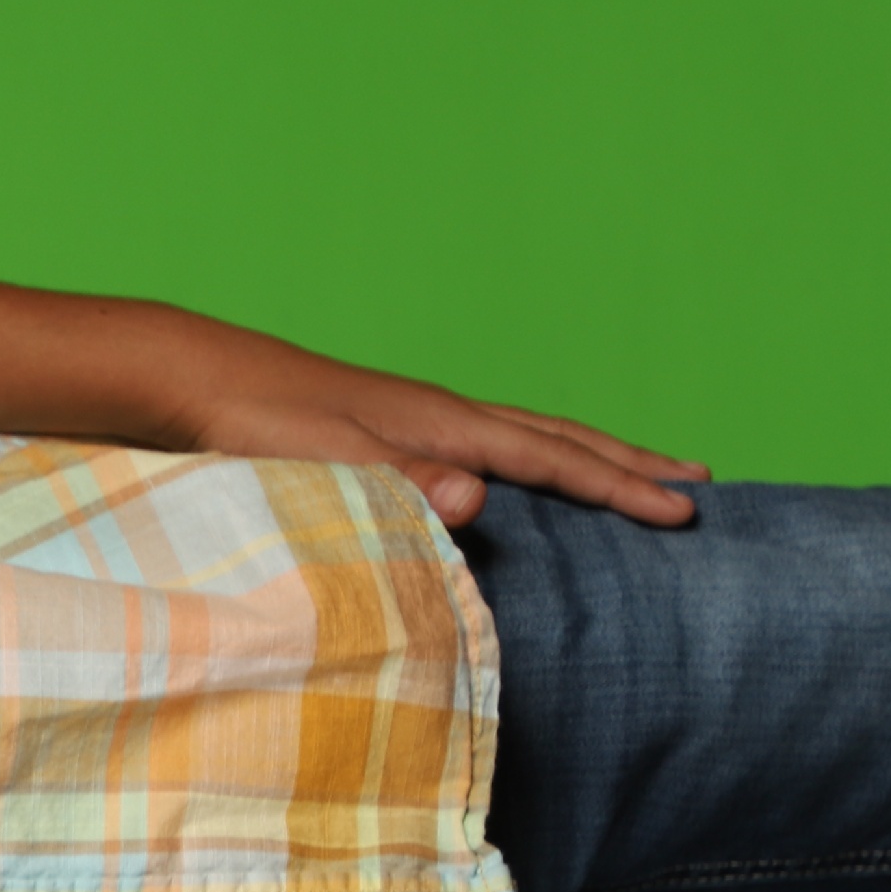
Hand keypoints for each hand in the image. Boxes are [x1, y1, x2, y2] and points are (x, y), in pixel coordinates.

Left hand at [170, 338, 709, 529]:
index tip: (685, 514)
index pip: (554, 459)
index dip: (621, 489)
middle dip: (629, 463)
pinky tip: (521, 478)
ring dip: (587, 456)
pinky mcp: (387, 427)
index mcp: (443, 424)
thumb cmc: (254, 420)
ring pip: (528, 435)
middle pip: (560, 437)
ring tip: (632, 473)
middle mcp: (442, 414)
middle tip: (697, 482)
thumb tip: (477, 501)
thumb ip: (402, 483)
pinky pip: (488, 444)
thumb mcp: (331, 459)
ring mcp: (416, 417)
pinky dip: (530, 459)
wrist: (193, 376)